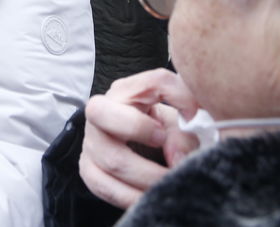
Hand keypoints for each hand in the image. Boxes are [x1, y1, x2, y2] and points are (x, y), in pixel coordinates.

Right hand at [79, 69, 200, 209]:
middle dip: (138, 129)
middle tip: (168, 149)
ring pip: (112, 160)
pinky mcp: (89, 170)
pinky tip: (151, 196)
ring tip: (170, 182)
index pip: (150, 83)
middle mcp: (101, 112)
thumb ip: (187, 130)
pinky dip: (133, 197)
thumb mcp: (179, 122)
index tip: (191, 119)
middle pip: (101, 112)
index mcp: (128, 92)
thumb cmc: (162, 131)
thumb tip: (178, 156)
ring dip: (149, 178)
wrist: (143, 152)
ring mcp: (91, 142)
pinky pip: (106, 187)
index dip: (176, 98)